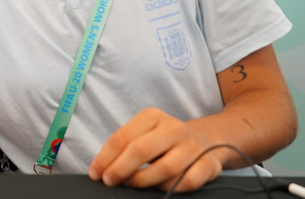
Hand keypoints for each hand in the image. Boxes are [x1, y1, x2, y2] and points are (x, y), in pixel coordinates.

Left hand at [88, 108, 223, 192]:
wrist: (208, 139)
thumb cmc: (166, 140)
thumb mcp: (144, 133)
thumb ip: (125, 146)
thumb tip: (102, 168)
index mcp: (152, 116)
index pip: (122, 137)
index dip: (105, 157)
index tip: (95, 173)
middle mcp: (173, 128)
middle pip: (141, 150)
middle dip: (120, 169)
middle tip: (109, 181)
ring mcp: (192, 146)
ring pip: (165, 169)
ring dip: (143, 181)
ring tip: (132, 184)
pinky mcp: (209, 164)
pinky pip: (187, 182)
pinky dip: (171, 188)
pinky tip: (160, 187)